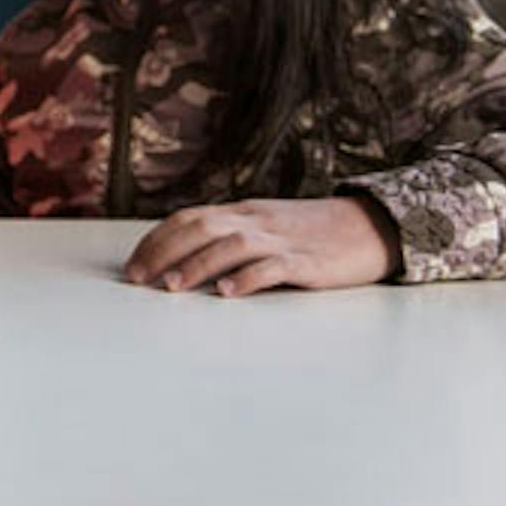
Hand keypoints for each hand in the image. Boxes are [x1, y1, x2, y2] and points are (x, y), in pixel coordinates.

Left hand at [123, 196, 400, 296]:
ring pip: (231, 245)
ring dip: (197, 265)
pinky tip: (228, 292)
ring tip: (172, 287)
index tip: (132, 265)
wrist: (372, 227)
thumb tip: (185, 259)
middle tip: (138, 278)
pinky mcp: (308, 262)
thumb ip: (232, 237)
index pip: (190, 218)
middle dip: (164, 251)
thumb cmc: (314, 233)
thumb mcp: (267, 227)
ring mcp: (283, 239)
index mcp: (245, 213)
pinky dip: (248, 278)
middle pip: (202, 227)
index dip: (157, 239)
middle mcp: (257, 221)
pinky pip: (274, 267)